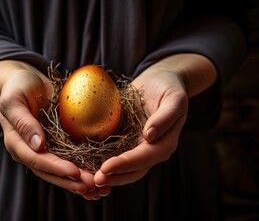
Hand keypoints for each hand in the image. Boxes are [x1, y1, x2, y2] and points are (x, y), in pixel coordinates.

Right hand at [0, 61, 110, 199]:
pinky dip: (81, 170)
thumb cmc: (18, 87)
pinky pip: (68, 160)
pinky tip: (97, 176)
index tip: (74, 172)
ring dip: (77, 181)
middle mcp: (29, 150)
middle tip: (91, 186)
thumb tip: (38, 145)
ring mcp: (43, 149)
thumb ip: (23, 122)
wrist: (27, 82)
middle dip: (70, 181)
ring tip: (97, 189)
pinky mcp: (55, 145)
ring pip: (59, 171)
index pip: (36, 159)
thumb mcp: (14, 100)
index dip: (55, 168)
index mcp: (16, 142)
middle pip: (49, 172)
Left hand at [94, 54, 216, 186]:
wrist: (158, 82)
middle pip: (133, 170)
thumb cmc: (168, 87)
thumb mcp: (174, 98)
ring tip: (88, 177)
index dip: (126, 164)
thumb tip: (149, 136)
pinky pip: (113, 153)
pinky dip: (101, 161)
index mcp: (165, 143)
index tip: (106, 168)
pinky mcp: (125, 140)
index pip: (145, 157)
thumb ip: (166, 117)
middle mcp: (150, 149)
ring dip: (107, 174)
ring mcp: (137, 146)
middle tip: (95, 180)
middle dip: (114, 176)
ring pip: (123, 167)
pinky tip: (86, 163)